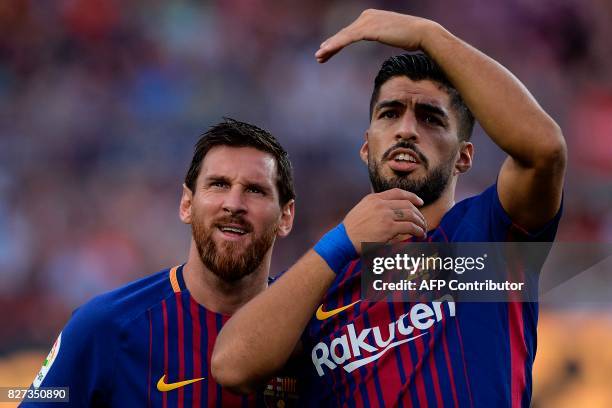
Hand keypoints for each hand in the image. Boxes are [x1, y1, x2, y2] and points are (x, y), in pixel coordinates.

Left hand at [315, 9, 437, 62]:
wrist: (422, 33)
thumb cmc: (411, 37)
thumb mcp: (392, 35)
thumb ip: (383, 35)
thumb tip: (383, 38)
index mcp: (371, 17)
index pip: (350, 31)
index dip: (337, 43)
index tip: (328, 53)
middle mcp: (367, 16)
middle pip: (344, 33)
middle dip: (331, 46)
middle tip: (319, 57)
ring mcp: (367, 21)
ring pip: (343, 36)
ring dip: (329, 47)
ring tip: (319, 57)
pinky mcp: (368, 28)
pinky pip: (348, 38)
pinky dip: (336, 45)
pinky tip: (327, 51)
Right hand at [344, 188, 426, 253]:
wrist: (343, 240)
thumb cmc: (351, 231)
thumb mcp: (362, 211)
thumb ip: (376, 209)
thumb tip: (393, 213)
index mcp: (373, 198)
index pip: (397, 192)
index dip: (412, 196)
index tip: (419, 202)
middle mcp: (380, 204)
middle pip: (407, 204)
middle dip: (418, 213)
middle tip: (423, 222)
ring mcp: (385, 215)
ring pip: (411, 215)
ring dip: (420, 223)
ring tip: (423, 230)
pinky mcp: (389, 228)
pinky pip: (410, 227)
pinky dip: (418, 231)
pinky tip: (420, 235)